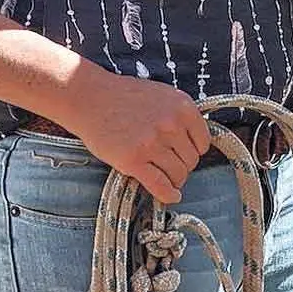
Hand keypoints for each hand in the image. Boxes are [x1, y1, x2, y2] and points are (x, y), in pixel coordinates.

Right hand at [66, 70, 211, 202]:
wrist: (89, 98)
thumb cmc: (122, 96)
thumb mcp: (161, 95)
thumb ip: (179, 115)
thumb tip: (194, 139)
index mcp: (182, 107)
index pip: (203, 142)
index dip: (194, 151)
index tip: (185, 154)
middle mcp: (170, 125)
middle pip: (191, 160)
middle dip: (182, 166)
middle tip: (169, 165)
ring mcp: (152, 144)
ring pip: (178, 174)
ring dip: (174, 180)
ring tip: (165, 178)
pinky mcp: (133, 160)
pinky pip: (159, 185)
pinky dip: (167, 194)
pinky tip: (170, 196)